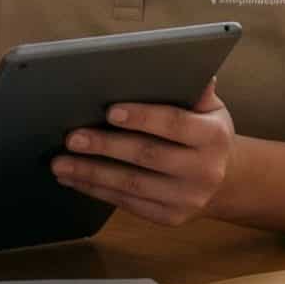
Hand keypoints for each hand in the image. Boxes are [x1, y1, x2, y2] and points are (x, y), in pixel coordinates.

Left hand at [51, 82, 233, 226]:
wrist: (224, 181)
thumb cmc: (204, 134)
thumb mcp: (210, 109)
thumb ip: (196, 90)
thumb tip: (185, 66)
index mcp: (213, 136)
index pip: (174, 124)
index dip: (142, 117)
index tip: (109, 111)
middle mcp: (204, 170)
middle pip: (147, 156)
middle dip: (105, 147)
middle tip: (72, 138)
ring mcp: (186, 199)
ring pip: (132, 185)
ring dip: (92, 173)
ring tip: (60, 163)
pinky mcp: (169, 217)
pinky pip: (127, 203)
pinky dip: (97, 191)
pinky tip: (74, 179)